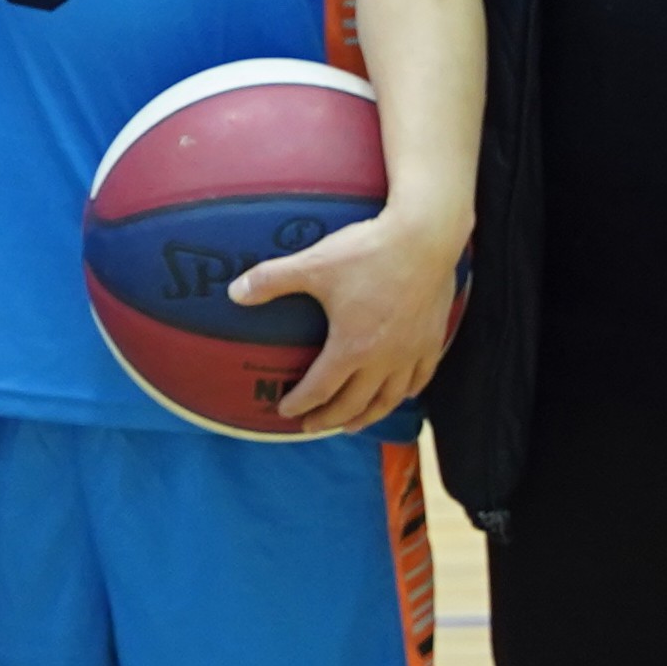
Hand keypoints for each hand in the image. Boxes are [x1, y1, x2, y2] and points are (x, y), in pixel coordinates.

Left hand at [238, 199, 467, 434]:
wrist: (424, 238)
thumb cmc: (367, 252)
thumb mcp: (312, 264)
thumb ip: (270, 281)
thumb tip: (234, 293)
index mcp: (351, 347)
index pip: (321, 388)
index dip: (300, 403)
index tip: (285, 412)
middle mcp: (384, 359)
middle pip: (355, 403)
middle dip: (329, 418)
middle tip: (311, 427)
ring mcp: (412, 352)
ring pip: (390, 398)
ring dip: (369, 415)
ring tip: (353, 424)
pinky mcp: (432, 339)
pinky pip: (421, 377)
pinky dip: (407, 392)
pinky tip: (401, 395)